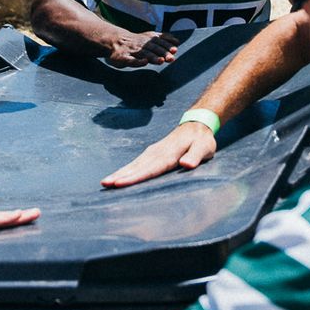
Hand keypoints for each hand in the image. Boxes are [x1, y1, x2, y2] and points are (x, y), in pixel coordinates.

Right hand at [101, 121, 218, 187]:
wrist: (197, 125)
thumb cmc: (202, 140)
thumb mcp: (204, 147)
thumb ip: (195, 156)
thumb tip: (185, 164)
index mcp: (169, 154)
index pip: (150, 168)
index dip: (135, 177)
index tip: (120, 183)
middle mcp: (157, 152)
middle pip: (137, 166)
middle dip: (120, 175)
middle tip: (105, 184)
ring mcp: (152, 152)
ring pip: (133, 164)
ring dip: (119, 173)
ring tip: (105, 182)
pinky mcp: (151, 153)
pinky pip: (136, 163)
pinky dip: (125, 170)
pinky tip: (118, 176)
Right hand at [106, 30, 179, 68]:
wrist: (114, 41)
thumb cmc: (136, 42)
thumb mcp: (149, 37)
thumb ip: (162, 39)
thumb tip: (177, 41)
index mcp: (147, 39)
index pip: (159, 41)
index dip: (167, 45)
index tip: (175, 49)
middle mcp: (140, 44)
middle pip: (153, 48)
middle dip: (162, 53)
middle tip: (171, 58)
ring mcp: (132, 51)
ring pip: (143, 54)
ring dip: (153, 57)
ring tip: (161, 61)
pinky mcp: (123, 57)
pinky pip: (131, 60)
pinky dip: (138, 61)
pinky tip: (144, 62)